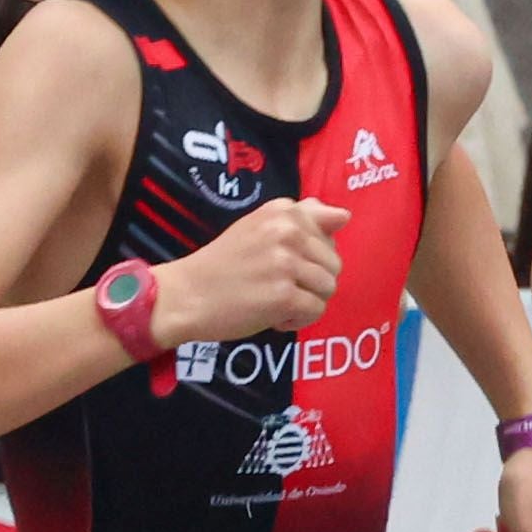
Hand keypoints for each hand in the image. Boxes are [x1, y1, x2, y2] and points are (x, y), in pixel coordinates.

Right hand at [143, 198, 343, 351]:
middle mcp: (287, 231)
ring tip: (276, 301)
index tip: (283, 261)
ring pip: (328, 289)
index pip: (330, 233)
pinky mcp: (284, 296)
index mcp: (283, 211)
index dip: (312, 255)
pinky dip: (298, 320)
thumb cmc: (223, 263)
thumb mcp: (260, 226)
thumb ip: (303, 217)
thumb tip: (344, 215)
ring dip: (306, 302)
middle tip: (278, 286)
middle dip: (312, 281)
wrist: (186, 294)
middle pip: (334, 264)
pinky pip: (316, 311)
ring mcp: (286, 264)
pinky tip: (274, 316)